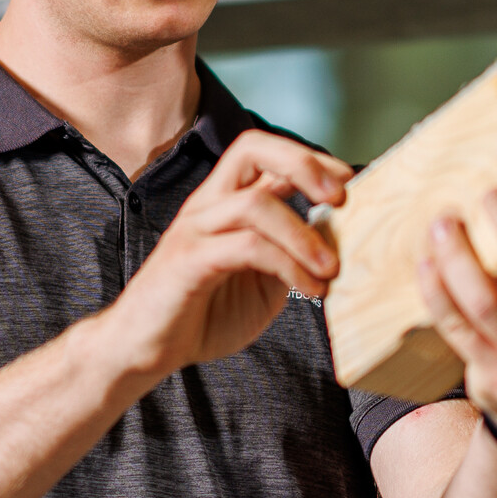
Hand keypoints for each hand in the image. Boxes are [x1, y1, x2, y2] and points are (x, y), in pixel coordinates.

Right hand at [97, 129, 350, 379]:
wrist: (146, 349)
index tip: (349, 185)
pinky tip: (310, 290)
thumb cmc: (203, 315)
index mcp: (224, 202)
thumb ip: (290, 257)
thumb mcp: (262, 282)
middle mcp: (207, 204)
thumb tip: (338, 244)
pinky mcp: (189, 260)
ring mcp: (195, 229)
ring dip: (304, 235)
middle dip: (304, 164)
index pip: (264, 153)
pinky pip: (246, 247)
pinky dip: (289, 266)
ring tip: (331, 270)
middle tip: (342, 198)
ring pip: (256, 203)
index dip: (310, 159)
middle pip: (251, 148)